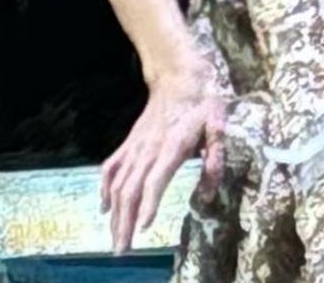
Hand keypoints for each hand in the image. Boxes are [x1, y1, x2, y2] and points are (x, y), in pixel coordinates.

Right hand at [98, 72, 225, 253]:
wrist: (179, 73)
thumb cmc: (204, 100)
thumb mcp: (219, 126)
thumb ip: (215, 160)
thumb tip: (208, 195)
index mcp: (172, 145)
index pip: (155, 179)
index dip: (149, 203)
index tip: (144, 227)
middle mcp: (148, 148)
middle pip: (131, 189)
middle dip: (125, 221)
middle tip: (122, 249)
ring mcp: (136, 145)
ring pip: (118, 183)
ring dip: (115, 213)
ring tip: (115, 238)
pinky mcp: (130, 142)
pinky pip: (111, 167)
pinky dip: (105, 189)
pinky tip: (104, 208)